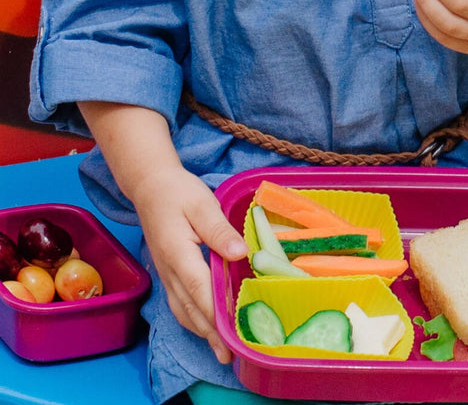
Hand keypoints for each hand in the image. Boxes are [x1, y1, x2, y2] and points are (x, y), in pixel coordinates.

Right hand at [129, 167, 247, 363]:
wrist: (150, 187)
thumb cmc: (179, 193)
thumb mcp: (202, 204)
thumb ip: (220, 231)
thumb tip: (240, 254)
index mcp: (178, 253)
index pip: (199, 289)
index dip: (215, 313)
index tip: (231, 333)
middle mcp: (169, 270)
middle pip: (191, 309)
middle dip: (210, 334)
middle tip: (230, 356)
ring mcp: (166, 274)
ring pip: (183, 310)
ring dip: (202, 332)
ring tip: (221, 351)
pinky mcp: (168, 273)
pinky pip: (179, 304)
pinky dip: (194, 320)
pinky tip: (206, 328)